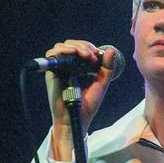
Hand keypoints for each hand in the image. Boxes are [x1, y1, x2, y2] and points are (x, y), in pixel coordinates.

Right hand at [44, 39, 117, 160]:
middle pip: (70, 44)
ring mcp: (59, 69)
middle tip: (92, 55)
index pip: (79, 48)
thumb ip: (107, 68)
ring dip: (75, 46)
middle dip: (83, 45)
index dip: (88, 46)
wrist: (77, 119)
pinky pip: (53, 55)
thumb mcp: (101, 83)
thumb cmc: (87, 105)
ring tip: (87, 55)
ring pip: (61, 46)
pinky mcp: (52, 73)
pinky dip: (65, 50)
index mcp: (77, 67)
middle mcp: (66, 66)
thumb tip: (111, 49)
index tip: (97, 54)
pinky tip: (76, 54)